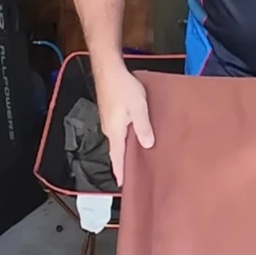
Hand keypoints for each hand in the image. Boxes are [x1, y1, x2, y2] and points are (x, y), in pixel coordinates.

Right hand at [91, 61, 153, 180]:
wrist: (108, 69)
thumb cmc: (123, 87)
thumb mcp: (138, 108)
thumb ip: (143, 127)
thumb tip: (147, 145)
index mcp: (114, 131)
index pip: (117, 157)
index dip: (120, 172)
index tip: (123, 185)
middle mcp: (108, 129)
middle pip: (116, 150)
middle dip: (124, 163)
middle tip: (133, 174)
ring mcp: (108, 120)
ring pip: (118, 140)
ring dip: (125, 149)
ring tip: (137, 157)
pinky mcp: (110, 112)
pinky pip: (118, 130)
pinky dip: (125, 138)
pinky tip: (134, 136)